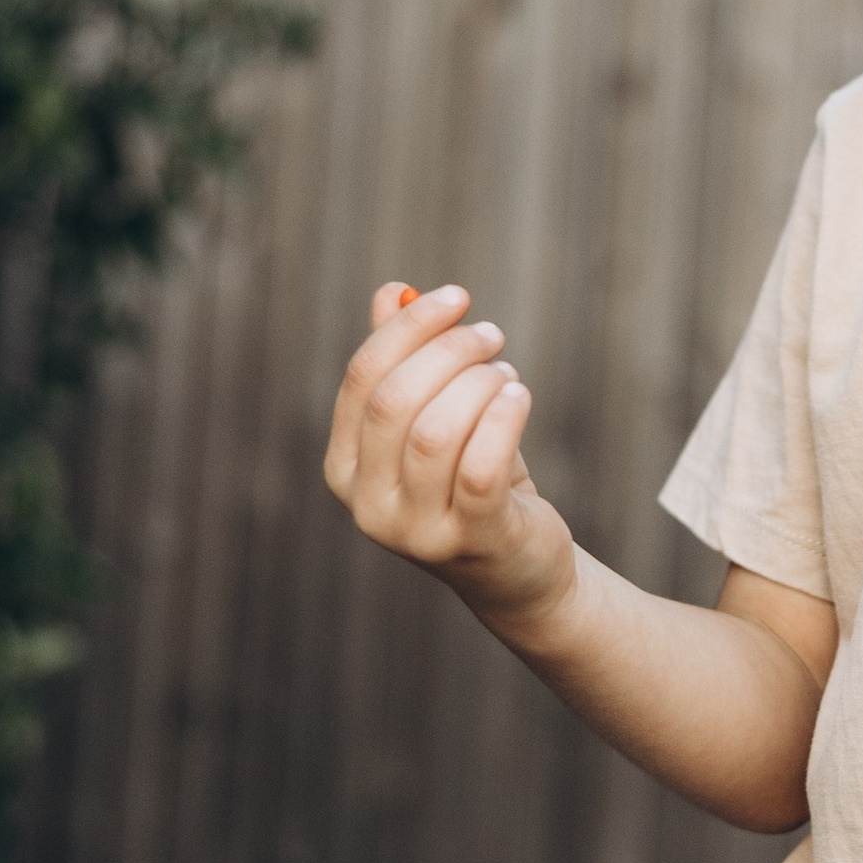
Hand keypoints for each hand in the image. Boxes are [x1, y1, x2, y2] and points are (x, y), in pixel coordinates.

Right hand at [322, 282, 577, 636]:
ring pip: (437, 432)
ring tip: (506, 375)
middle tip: (491, 334)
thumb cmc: (472, 481)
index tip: (456, 297)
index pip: (363, 379)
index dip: (409, 328)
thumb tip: (392, 292)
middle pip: (395, 402)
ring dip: (479, 384)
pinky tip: (518, 395)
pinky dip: (502, 418)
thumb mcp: (434, 420)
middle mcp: (368, 504)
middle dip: (448, 352)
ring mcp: (415, 531)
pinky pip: (480, 469)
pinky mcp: (471, 541)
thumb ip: (406, 362)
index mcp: (344, 467)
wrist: (517, 570)